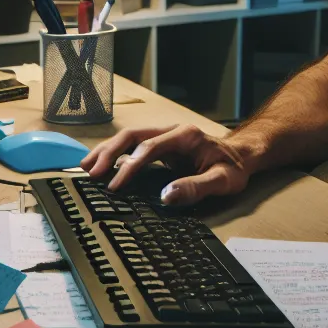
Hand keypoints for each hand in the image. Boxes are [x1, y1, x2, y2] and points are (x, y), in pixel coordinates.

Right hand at [79, 124, 251, 205]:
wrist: (242, 156)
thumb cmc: (233, 168)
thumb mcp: (222, 181)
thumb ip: (196, 187)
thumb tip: (166, 196)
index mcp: (185, 136)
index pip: (149, 148)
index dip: (129, 166)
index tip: (114, 186)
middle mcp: (171, 132)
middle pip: (132, 135)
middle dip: (109, 153)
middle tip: (91, 174)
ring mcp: (165, 137)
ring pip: (129, 138)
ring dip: (107, 151)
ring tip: (85, 167)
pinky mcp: (161, 146)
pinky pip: (133, 146)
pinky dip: (115, 154)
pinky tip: (101, 165)